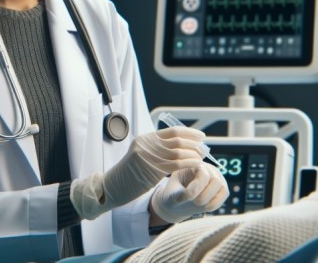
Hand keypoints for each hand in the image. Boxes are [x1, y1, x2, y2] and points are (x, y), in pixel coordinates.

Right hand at [71, 126, 206, 220]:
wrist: (113, 186)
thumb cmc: (129, 175)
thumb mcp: (142, 156)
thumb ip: (157, 150)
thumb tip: (179, 148)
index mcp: (145, 138)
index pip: (172, 131)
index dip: (189, 133)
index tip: (201, 136)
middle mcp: (147, 144)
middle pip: (177, 140)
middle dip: (194, 143)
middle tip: (204, 148)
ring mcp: (149, 155)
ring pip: (178, 151)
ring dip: (193, 154)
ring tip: (202, 157)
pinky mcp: (151, 169)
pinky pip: (176, 164)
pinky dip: (189, 162)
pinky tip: (196, 164)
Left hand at [151, 163, 229, 223]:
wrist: (176, 202)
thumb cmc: (173, 194)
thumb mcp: (172, 193)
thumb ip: (180, 194)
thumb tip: (189, 196)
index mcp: (193, 165)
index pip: (202, 174)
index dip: (197, 187)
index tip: (188, 198)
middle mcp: (208, 169)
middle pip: (215, 181)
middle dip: (205, 194)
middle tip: (195, 202)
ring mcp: (217, 178)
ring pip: (223, 188)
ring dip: (211, 200)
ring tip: (198, 205)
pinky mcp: (222, 188)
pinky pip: (224, 195)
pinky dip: (216, 203)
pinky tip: (205, 208)